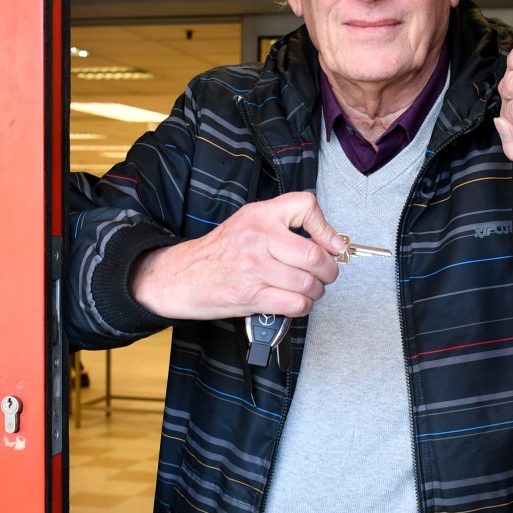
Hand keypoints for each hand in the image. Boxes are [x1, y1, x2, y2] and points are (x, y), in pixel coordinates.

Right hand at [130, 192, 344, 319]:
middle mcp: (258, 238)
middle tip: (326, 273)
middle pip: (314, 254)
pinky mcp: (251, 296)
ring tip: (310, 289)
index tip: (332, 244)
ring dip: (316, 291)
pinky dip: (303, 306)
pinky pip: (294, 303)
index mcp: (260, 215)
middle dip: (328, 270)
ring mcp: (254, 268)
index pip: (306, 207)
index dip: (326, 228)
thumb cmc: (219, 251)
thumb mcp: (249, 221)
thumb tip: (326, 239)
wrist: (181, 275)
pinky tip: (297, 301)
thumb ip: (283, 223)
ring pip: (308, 282)